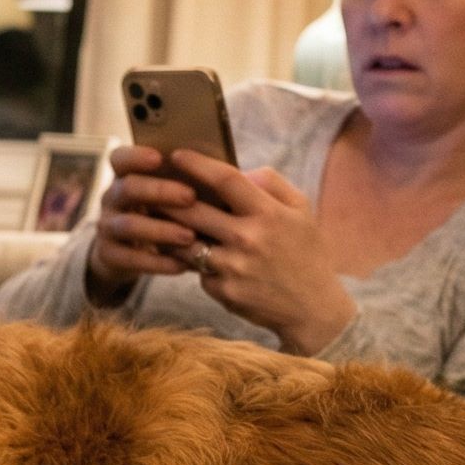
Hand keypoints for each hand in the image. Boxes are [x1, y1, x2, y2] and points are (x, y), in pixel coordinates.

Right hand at [83, 145, 203, 305]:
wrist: (137, 255)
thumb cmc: (170, 215)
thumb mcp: (177, 195)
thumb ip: (200, 182)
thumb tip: (247, 173)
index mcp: (128, 175)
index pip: (120, 158)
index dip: (136, 156)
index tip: (160, 157)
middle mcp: (112, 198)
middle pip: (127, 188)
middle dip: (159, 191)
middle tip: (190, 197)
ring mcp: (108, 227)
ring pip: (129, 225)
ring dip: (161, 229)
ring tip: (190, 236)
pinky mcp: (109, 255)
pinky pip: (130, 259)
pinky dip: (157, 262)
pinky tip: (181, 264)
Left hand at [159, 150, 358, 356]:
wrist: (313, 309)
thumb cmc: (306, 253)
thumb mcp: (301, 211)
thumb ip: (272, 183)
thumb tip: (239, 170)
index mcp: (268, 214)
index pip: (226, 180)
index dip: (198, 165)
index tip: (177, 155)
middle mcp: (248, 239)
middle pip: (193, 212)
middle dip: (167, 198)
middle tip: (151, 188)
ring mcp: (233, 268)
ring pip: (186, 244)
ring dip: (171, 232)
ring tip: (159, 222)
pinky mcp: (224, 292)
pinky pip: (198, 271)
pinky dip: (195, 262)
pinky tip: (193, 257)